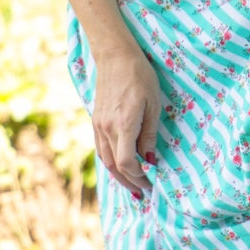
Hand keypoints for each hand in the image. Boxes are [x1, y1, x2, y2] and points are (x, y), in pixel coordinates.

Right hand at [91, 39, 161, 197]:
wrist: (115, 56)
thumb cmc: (140, 76)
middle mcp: (107, 128)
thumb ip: (149, 135)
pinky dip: (111, 162)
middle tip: (143, 193)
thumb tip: (149, 161)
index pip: (126, 162)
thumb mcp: (153, 105)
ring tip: (132, 186)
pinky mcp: (96, 120)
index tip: (152, 180)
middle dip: (130, 182)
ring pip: (105, 160)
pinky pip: (101, 149)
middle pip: (115, 166)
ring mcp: (98, 125)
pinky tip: (120, 167)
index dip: (139, 176)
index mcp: (124, 124)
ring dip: (119, 176)